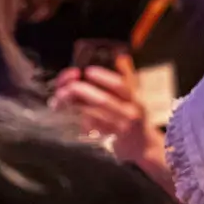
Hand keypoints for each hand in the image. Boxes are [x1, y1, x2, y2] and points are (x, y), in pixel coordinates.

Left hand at [52, 54, 163, 168]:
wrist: (143, 146)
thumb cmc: (133, 115)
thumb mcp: (134, 95)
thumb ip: (127, 76)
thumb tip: (120, 57)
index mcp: (134, 99)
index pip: (120, 86)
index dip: (103, 77)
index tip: (87, 71)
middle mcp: (129, 113)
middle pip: (103, 101)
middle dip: (82, 91)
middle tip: (67, 87)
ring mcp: (119, 128)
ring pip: (93, 115)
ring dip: (74, 106)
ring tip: (60, 99)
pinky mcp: (109, 140)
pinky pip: (90, 129)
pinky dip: (77, 119)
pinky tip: (69, 113)